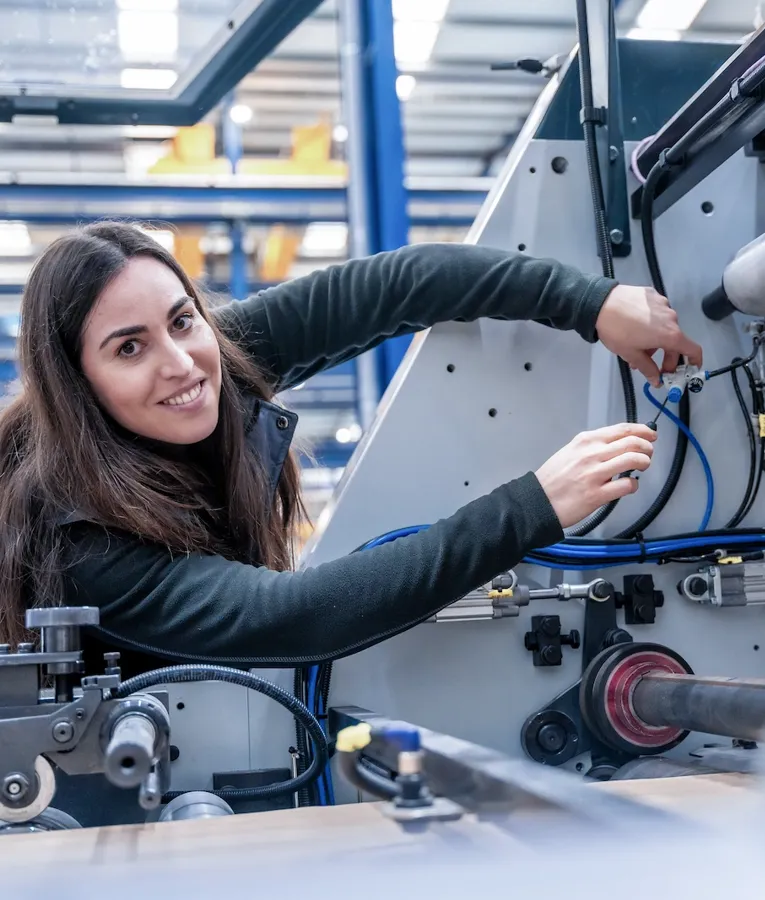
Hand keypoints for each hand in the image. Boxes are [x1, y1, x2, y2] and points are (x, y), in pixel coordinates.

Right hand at [535, 423, 656, 527]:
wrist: (536, 501)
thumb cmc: (552, 479)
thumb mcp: (569, 452)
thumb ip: (592, 446)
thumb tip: (617, 445)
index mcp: (585, 441)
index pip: (621, 429)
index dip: (642, 431)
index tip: (650, 434)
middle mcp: (591, 454)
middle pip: (632, 443)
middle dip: (647, 447)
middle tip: (648, 453)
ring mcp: (595, 474)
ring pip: (634, 460)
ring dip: (644, 463)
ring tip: (642, 467)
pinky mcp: (597, 494)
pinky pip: (627, 485)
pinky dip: (633, 485)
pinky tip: (629, 486)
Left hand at [595, 285, 702, 386]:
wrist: (600, 304)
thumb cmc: (617, 331)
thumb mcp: (631, 354)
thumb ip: (648, 369)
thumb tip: (657, 381)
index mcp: (670, 334)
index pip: (693, 350)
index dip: (695, 362)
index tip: (689, 370)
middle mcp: (672, 317)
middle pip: (676, 340)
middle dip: (666, 356)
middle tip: (652, 367)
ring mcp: (663, 303)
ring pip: (664, 327)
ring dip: (656, 340)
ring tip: (636, 347)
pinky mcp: (652, 294)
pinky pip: (656, 313)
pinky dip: (650, 323)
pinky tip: (634, 326)